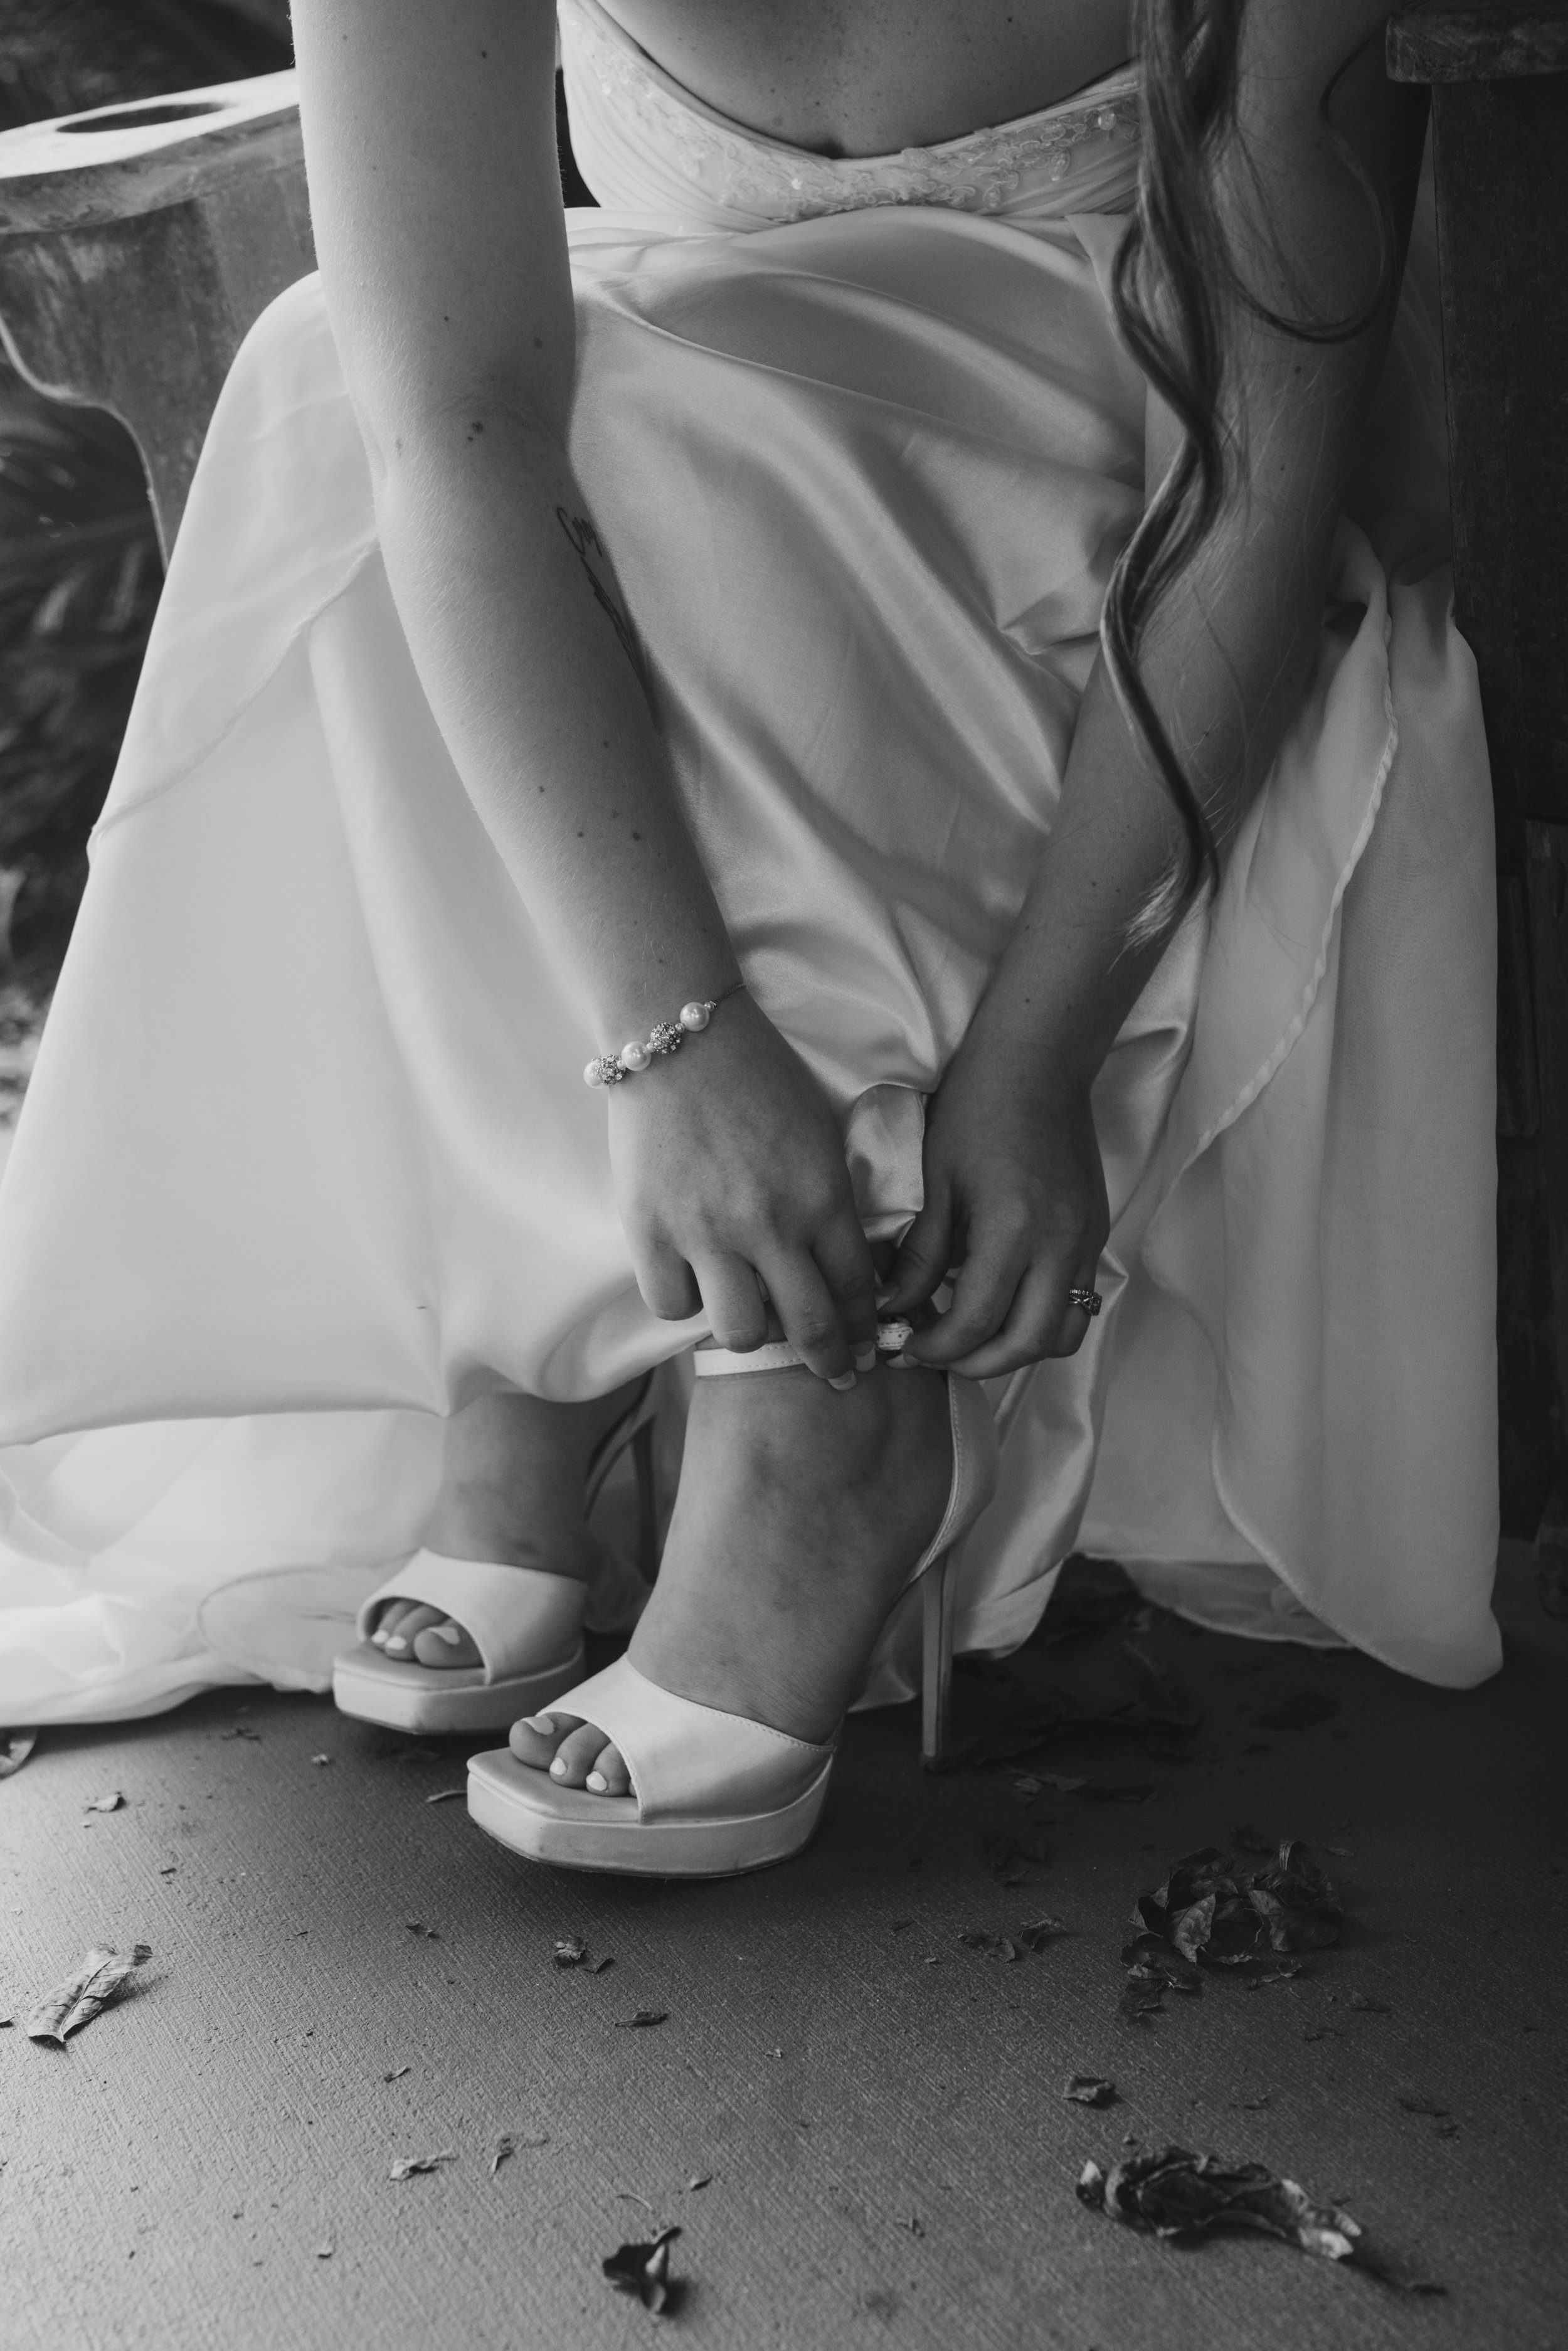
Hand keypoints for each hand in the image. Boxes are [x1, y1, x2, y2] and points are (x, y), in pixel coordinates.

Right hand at [608, 991, 878, 1383]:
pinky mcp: (649, 1230)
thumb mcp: (820, 1138)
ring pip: (740, 1333)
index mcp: (822, 1198)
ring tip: (748, 1313)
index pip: (856, 1291)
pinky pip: (672, 1306)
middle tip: (832, 1374)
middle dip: (829, 1363)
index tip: (864, 1349)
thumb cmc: (760, 1080)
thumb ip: (831, 1205)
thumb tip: (842, 1273)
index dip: (863, 1330)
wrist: (682, 1038)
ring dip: (750, 1332)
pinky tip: (692, 1278)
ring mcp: (706, 1232)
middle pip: (809, 1329)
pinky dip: (685, 1301)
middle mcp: (769, 1225)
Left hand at [880, 1023, 1109, 1379]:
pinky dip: (1041, 1319)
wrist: (1039, 1061)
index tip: (906, 1344)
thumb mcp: (935, 1182)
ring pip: (1063, 1333)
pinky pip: (1077, 1302)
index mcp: (1014, 1230)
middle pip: (1027, 1344)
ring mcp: (1086, 1241)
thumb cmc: (977, 1110)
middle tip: (936, 1354)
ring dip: (1017, 1349)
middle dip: (977, 1363)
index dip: (936, 1347)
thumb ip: (919, 1255)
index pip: (976, 1322)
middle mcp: (1061, 1245)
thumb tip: (892, 1307)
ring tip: (972, 1338)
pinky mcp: (1095, 1233)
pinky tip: (1003, 1303)